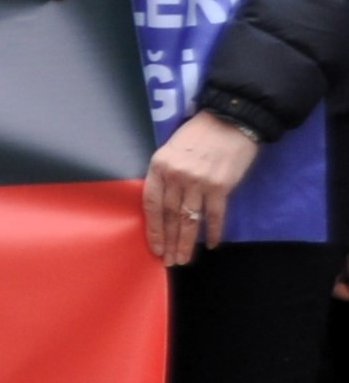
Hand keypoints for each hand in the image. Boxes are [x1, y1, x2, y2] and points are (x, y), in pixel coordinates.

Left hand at [144, 110, 257, 266]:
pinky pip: (215, 214)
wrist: (230, 120)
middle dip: (169, 241)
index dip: (154, 229)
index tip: (155, 248)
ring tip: (184, 259)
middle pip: (170, 216)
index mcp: (159, 166)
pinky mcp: (221, 186)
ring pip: (190, 219)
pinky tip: (211, 244)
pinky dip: (214, 231)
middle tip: (169, 261)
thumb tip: (164, 203)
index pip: (152, 204)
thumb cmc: (198, 134)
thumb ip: (166, 174)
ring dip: (187, 242)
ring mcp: (199, 182)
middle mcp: (177, 176)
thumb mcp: (171, 149)